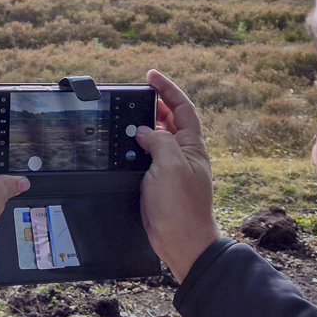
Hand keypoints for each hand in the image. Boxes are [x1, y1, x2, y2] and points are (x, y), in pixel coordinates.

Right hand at [136, 70, 218, 281]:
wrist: (182, 241)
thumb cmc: (182, 207)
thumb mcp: (170, 166)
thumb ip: (158, 142)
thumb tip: (145, 131)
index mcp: (192, 145)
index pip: (182, 107)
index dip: (168, 89)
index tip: (151, 75)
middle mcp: (183, 153)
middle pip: (169, 119)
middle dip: (154, 103)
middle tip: (135, 94)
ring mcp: (171, 167)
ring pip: (156, 137)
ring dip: (142, 125)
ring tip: (126, 117)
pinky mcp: (158, 181)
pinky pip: (146, 156)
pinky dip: (135, 147)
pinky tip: (124, 146)